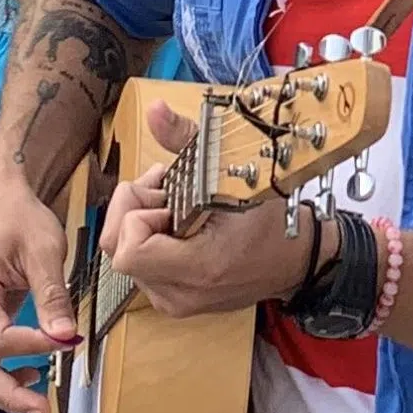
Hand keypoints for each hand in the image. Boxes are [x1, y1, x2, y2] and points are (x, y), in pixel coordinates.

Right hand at [0, 155, 81, 412]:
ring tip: (39, 404)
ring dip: (4, 394)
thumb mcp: (43, 249)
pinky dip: (2, 378)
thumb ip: (52, 294)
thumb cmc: (19, 217)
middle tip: (45, 410)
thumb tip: (65, 335)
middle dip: (9, 395)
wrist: (1, 199)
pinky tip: (31, 376)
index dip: (30, 347)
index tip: (66, 340)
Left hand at [99, 108, 321, 320]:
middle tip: (164, 189)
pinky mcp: (171, 300)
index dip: (137, 214)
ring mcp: (173, 302)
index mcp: (198, 268)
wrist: (295, 261)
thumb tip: (154, 110)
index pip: (128, 250)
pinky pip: (139, 266)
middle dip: (133, 210)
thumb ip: (186, 140)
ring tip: (173, 202)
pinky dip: (148, 238)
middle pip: (116, 248)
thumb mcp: (233, 172)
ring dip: (140, 221)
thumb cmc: (271, 221)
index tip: (168, 195)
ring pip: (123, 255)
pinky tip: (175, 222)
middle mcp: (179, 294)